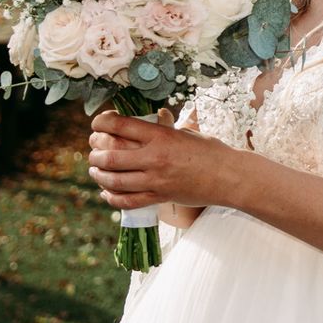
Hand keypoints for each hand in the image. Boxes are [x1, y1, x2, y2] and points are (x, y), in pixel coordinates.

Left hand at [86, 108, 227, 211]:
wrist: (228, 176)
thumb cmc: (209, 151)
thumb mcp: (184, 131)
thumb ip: (162, 128)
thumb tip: (147, 122)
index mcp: (160, 135)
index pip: (119, 125)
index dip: (101, 123)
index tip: (97, 124)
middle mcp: (154, 157)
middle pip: (110, 155)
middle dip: (95, 152)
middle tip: (93, 150)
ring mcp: (156, 179)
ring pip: (115, 180)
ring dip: (99, 175)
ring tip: (95, 171)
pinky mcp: (159, 197)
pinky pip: (128, 201)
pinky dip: (112, 197)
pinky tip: (107, 192)